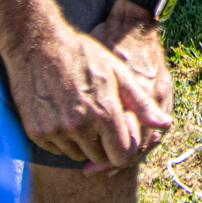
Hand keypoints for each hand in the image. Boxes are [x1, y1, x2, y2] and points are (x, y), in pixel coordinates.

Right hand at [0, 21, 171, 169]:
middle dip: (105, 144)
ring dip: (83, 142)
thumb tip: (165, 126)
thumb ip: (142, 104)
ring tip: (81, 112)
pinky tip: (63, 114)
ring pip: (77, 155)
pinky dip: (63, 138)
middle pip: (100, 157)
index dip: (126, 146)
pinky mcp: (36, 132)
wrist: (39, 44)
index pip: (123, 155)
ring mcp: (56, 131)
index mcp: (104, 113)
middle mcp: (79, 127)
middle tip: (100, 118)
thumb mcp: (119, 73)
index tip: (122, 130)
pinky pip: (56, 149)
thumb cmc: (84, 56)